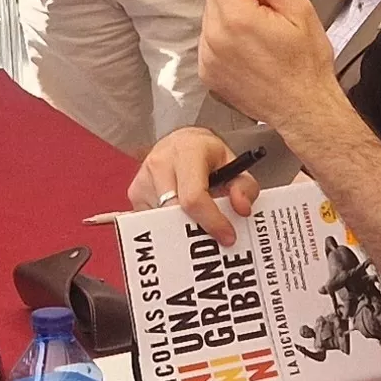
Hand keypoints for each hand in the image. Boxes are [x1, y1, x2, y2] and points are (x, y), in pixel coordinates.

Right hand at [130, 125, 260, 246]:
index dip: (211, 221)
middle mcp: (160, 162)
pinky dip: (170, 225)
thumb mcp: (235, 165)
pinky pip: (154, 221)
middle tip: (213, 238)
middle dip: (195, 230)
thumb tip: (241, 209)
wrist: (182, 142)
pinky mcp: (135, 193)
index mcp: (187, 151)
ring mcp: (143, 178)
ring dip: (182, 228)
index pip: (194, 197)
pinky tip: (182, 218)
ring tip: (197, 221)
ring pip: (163, 221)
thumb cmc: (207, 155)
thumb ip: (246, 188)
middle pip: (175, 213)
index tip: (227, 237)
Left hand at [198, 0, 341, 134]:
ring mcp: (208, 57)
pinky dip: (227, 32)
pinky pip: (211, 37)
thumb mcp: (297, 11)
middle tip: (271, 3)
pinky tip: (252, 46)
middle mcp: (215, 37)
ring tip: (264, 31)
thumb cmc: (306, 65)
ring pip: (213, 14)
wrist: (304, 109)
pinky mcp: (207, 72)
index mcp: (237, 18)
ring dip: (233, 11)